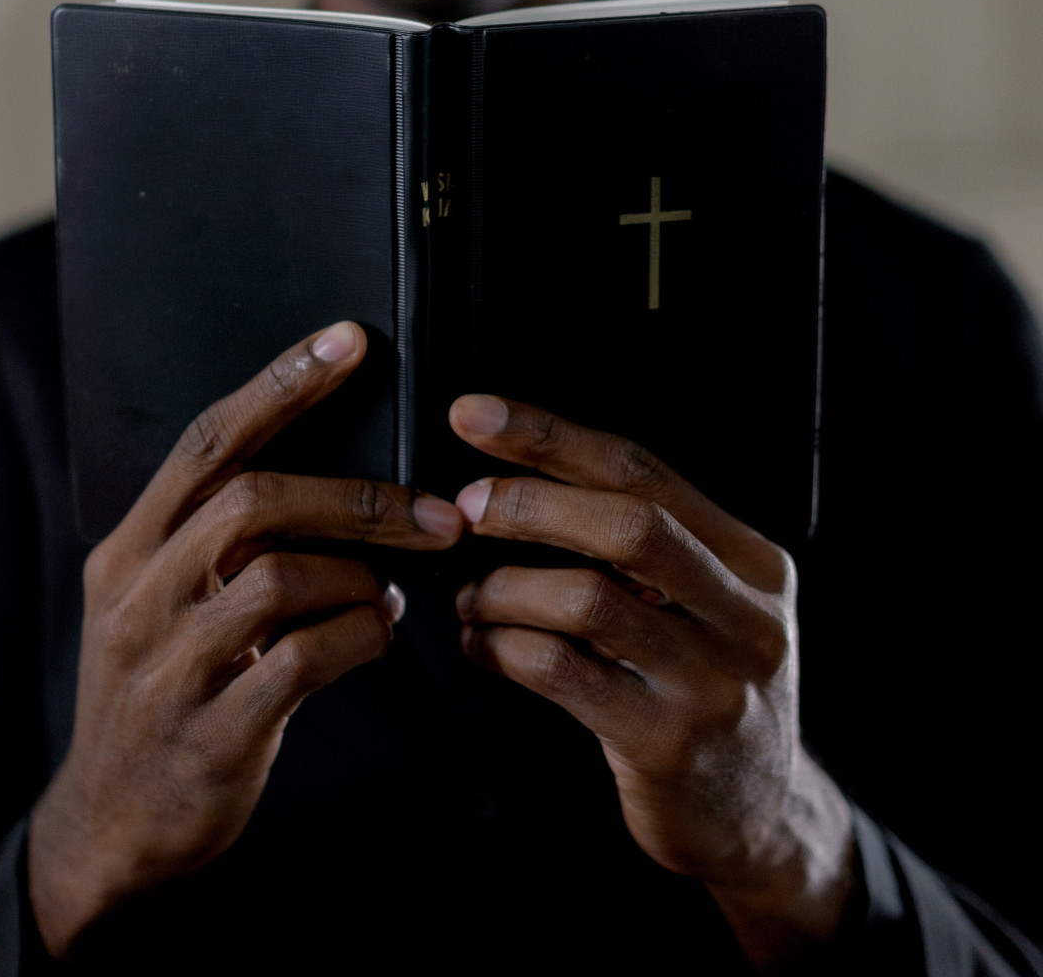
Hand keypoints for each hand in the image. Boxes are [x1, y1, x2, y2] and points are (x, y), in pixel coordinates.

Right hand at [28, 323, 462, 957]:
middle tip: (434, 513)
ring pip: (281, 576)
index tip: (349, 341)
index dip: (281, 384)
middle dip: (360, 497)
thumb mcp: (168, 603)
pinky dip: (360, 636)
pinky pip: (303, 661)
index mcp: (128, 548)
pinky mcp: (207, 732)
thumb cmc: (166, 687)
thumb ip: (227, 544)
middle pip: (254, 499)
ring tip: (389, 588)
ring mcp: (165, 665)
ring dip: (361, 575)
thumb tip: (348, 490)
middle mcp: (136, 593)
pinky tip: (377, 633)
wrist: (112, 821)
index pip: (208, 441)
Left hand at [448, 394, 854, 970]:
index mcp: (751, 561)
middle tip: (466, 508)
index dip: (550, 436)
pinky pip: (562, 671)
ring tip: (470, 596)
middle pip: (628, 525)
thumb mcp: (706, 605)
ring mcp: (711, 683)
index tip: (477, 414)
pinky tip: (481, 644)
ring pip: (588, 599)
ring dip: (504, 587)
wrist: (760, 813)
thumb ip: (642, 546)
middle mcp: (745, 614)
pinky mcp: (665, 743)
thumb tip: (519, 478)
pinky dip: (502, 646)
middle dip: (529, 504)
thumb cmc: (708, 686)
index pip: (643, 470)